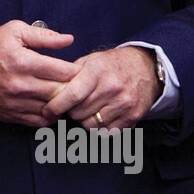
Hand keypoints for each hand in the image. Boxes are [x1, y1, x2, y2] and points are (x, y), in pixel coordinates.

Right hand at [0, 20, 77, 126]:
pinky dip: (50, 115)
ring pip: (53, 109)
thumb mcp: (13, 32)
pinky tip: (50, 104)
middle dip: (73, 87)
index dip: (76, 70)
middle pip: (62, 92)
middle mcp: (20, 85)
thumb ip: (43, 36)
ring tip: (65, 93)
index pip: (64, 71)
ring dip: (63, 102)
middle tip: (77, 82)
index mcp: (22, 61)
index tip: (78, 68)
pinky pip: (40, 122)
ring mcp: (15, 103)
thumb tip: (69, 39)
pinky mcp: (11, 116)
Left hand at [43, 47, 158, 129]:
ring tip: (87, 110)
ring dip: (84, 121)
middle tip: (72, 106)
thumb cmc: (111, 65)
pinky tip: (100, 116)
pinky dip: (99, 128)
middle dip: (70, 112)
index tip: (48, 110)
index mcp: (98, 71)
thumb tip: (47, 90)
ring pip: (91, 125)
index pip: (72, 95)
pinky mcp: (132, 117)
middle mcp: (113, 88)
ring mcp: (124, 104)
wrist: (145, 69)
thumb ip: (70, 74)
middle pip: (79, 112)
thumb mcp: (90, 60)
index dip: (56, 105)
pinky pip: (106, 133)